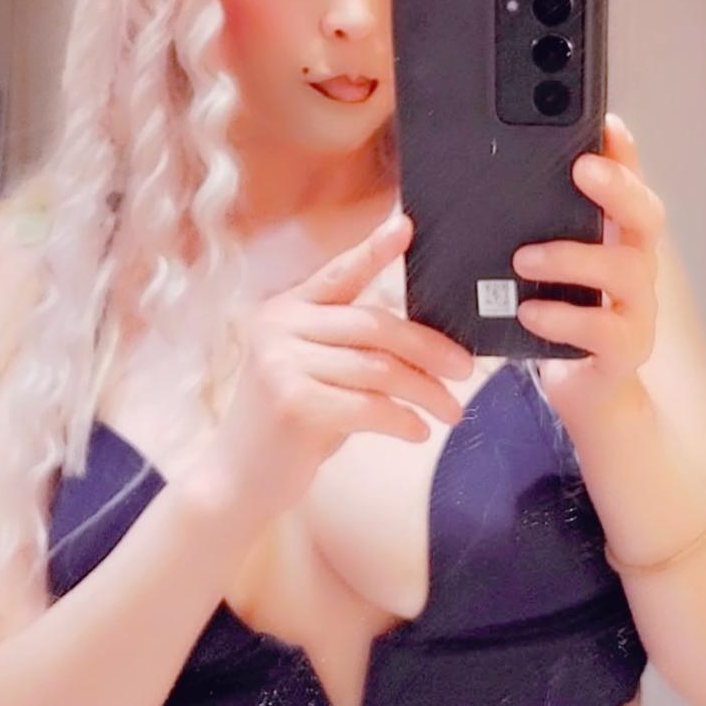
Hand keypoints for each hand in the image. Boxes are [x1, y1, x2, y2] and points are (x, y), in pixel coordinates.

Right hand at [210, 212, 474, 517]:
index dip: (374, 249)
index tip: (405, 226)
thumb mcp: (315, 372)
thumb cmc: (292, 424)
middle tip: (466, 370)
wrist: (239, 480)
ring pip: (379, 370)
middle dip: (430, 349)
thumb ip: (352, 348)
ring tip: (452, 411)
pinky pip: (370, 407)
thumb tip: (427, 341)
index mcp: (286, 310)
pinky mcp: (293, 405)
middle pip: (375, 325)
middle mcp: (279, 328)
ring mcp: (282, 365)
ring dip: (426, 392)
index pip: (339, 273)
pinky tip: (418, 431)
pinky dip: (403, 420)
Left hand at [510, 113, 665, 416]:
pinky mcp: (625, 352)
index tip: (606, 121)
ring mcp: (637, 310)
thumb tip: (471, 184)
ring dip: (574, 257)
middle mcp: (637, 267)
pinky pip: (603, 329)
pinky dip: (564, 317)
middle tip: (580, 168)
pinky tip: (530, 312)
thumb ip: (528, 231)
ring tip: (524, 258)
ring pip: (626, 270)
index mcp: (617, 239)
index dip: (624, 153)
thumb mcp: (542, 271)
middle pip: (647, 215)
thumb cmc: (556, 320)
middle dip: (617, 187)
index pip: (630, 184)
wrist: (584, 395)